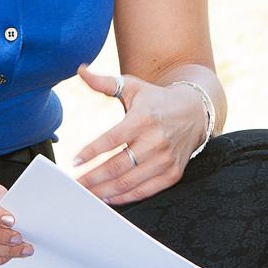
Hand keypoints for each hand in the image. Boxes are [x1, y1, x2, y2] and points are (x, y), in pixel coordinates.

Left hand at [71, 66, 206, 204]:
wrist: (194, 112)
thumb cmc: (156, 100)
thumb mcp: (132, 86)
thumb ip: (104, 82)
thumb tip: (81, 70)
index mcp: (143, 119)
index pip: (111, 140)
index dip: (90, 152)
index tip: (73, 161)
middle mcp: (156, 140)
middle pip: (117, 166)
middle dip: (92, 178)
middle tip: (74, 184)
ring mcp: (166, 159)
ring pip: (129, 182)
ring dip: (104, 191)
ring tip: (86, 194)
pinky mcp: (173, 173)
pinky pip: (145, 191)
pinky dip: (125, 197)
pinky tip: (108, 197)